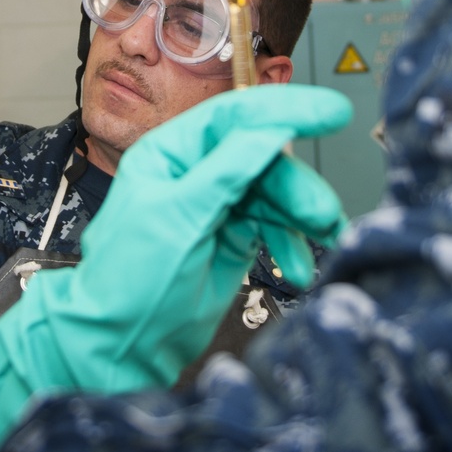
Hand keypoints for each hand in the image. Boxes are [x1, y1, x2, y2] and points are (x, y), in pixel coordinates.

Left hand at [0, 84, 351, 450]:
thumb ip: (226, 171)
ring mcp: (216, 204)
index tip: (330, 110)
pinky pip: (274, 225)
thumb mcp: (178, 217)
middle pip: (262, 157)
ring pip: (273, 192)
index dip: (284, 108)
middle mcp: (196, 172)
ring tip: (321, 237)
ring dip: (301, 214)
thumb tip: (269, 130)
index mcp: (171, 152)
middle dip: (295, 184)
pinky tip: (298, 264)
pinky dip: (291, 242)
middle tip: (320, 211)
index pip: (234, 116)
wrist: (121, 343)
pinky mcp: (232, 236)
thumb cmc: (126, 280)